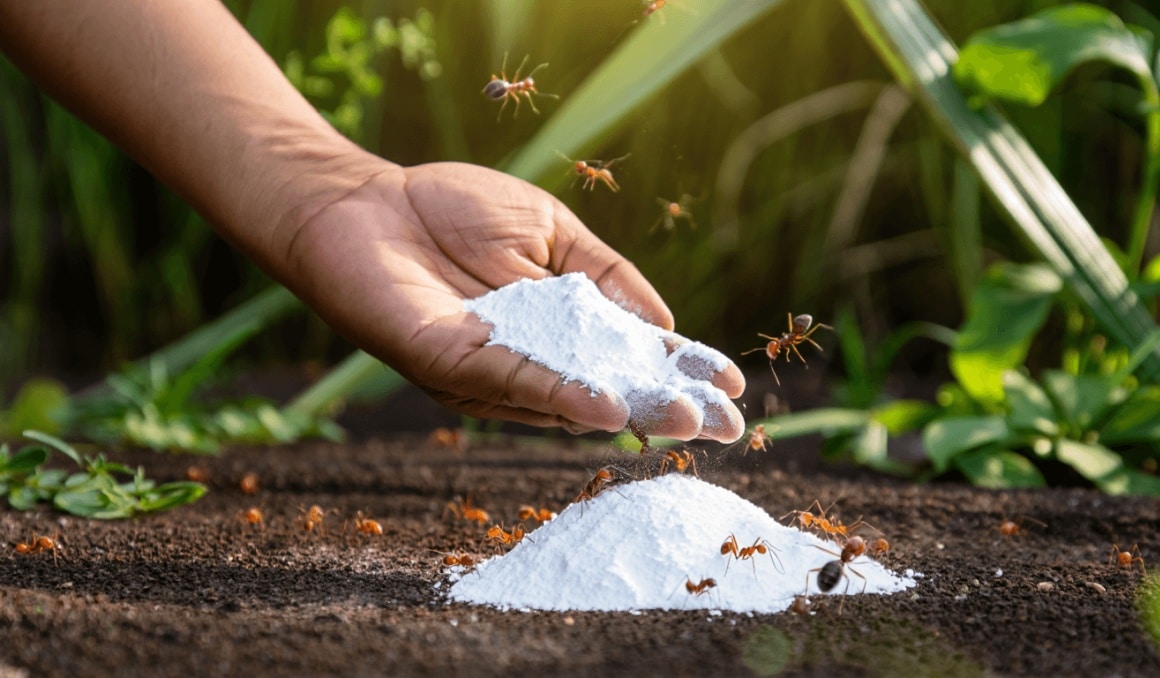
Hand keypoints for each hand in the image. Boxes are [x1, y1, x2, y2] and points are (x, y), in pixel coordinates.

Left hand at [274, 159, 745, 441]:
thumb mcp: (550, 231)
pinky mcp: (447, 363)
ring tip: (682, 420)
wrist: (364, 202)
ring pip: (567, 397)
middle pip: (608, 389)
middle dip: (667, 406)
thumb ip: (606, 275)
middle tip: (724, 427)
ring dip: (627, 410)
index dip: (682, 371)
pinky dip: (559, 395)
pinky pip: (508, 382)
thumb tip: (668, 325)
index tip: (733, 387)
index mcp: (561, 325)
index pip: (632, 354)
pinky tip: (605, 407)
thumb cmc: (452, 211)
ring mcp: (491, 368)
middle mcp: (531, 359)